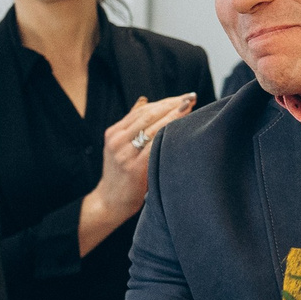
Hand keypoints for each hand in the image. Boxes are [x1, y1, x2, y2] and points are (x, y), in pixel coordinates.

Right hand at [82, 94, 198, 251]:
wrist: (109, 202)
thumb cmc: (120, 174)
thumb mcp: (118, 146)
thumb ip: (131, 124)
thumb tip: (144, 100)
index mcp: (113, 132)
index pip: (142, 110)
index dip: (164, 101)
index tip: (183, 96)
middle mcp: (117, 140)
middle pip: (149, 114)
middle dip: (172, 104)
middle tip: (191, 97)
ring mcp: (124, 154)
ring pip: (153, 127)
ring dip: (174, 115)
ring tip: (191, 107)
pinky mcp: (134, 168)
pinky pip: (154, 146)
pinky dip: (169, 134)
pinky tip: (183, 129)